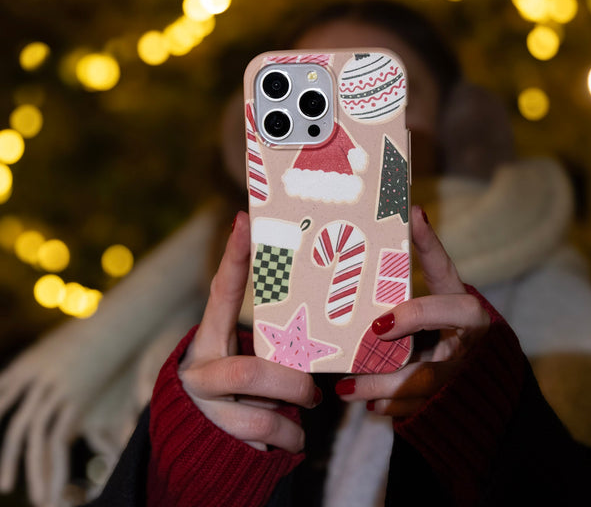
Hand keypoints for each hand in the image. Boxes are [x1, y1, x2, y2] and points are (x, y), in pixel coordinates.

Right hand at [178, 211, 320, 452]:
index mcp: (210, 339)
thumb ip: (271, 343)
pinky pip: (267, 444)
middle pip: (250, 373)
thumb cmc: (238, 388)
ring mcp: (205, 407)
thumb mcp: (248, 359)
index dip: (233, 258)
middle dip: (292, 385)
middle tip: (314, 392)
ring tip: (303, 418)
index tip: (244, 219)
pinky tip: (287, 439)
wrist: (197, 442)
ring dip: (293, 422)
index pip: (221, 293)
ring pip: (263, 417)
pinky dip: (288, 443)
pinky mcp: (216, 440)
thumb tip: (321, 318)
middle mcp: (200, 370)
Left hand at [335, 205, 489, 416]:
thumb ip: (430, 254)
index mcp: (468, 313)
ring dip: (382, 389)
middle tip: (361, 351)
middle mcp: (466, 347)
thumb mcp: (446, 284)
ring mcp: (457, 377)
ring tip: (344, 388)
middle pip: (436, 360)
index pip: (455, 307)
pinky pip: (417, 409)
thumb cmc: (453, 314)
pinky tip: (366, 404)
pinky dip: (390, 408)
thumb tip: (414, 210)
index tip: (380, 317)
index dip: (420, 312)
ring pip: (421, 389)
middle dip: (397, 360)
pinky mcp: (446, 400)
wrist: (480, 363)